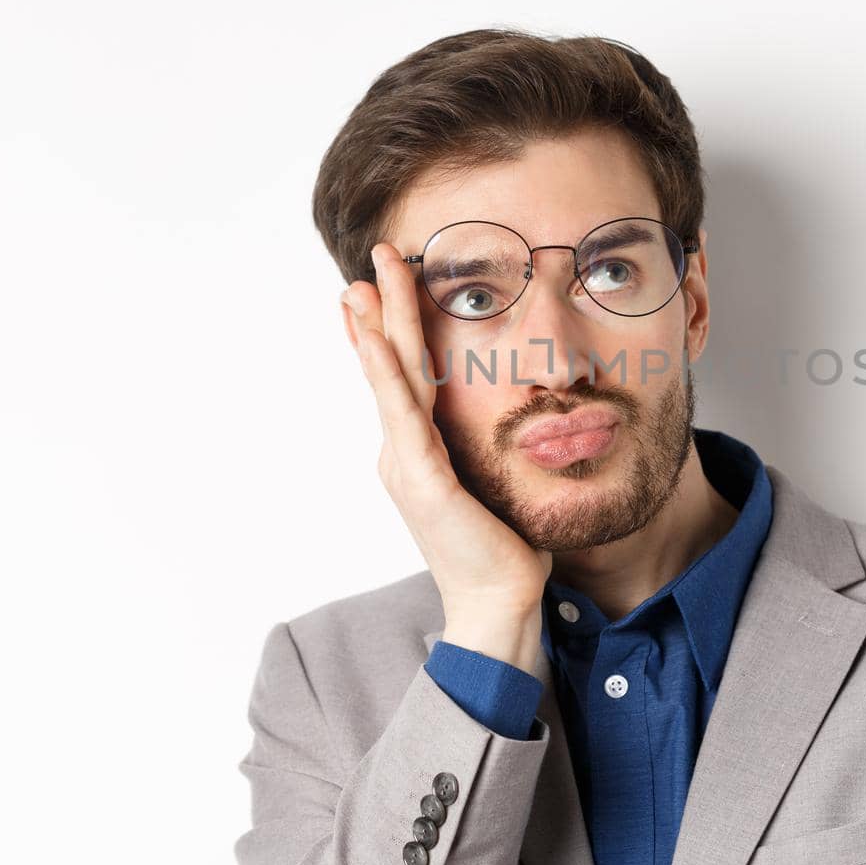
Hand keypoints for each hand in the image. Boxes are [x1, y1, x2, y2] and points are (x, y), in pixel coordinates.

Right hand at [341, 241, 549, 672]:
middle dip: (377, 311)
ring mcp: (407, 466)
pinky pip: (402, 415)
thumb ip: (480, 449)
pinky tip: (375, 340)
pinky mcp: (424, 481)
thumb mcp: (490, 481)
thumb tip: (496, 420)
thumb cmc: (503, 547)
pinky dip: (385, 373)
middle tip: (369, 261)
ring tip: (362, 283)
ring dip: (376, 327)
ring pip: (389, 381)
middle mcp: (403, 454)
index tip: (373, 292)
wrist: (500, 603)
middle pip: (388, 368)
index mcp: (418, 454)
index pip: (399, 379)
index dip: (385, 334)